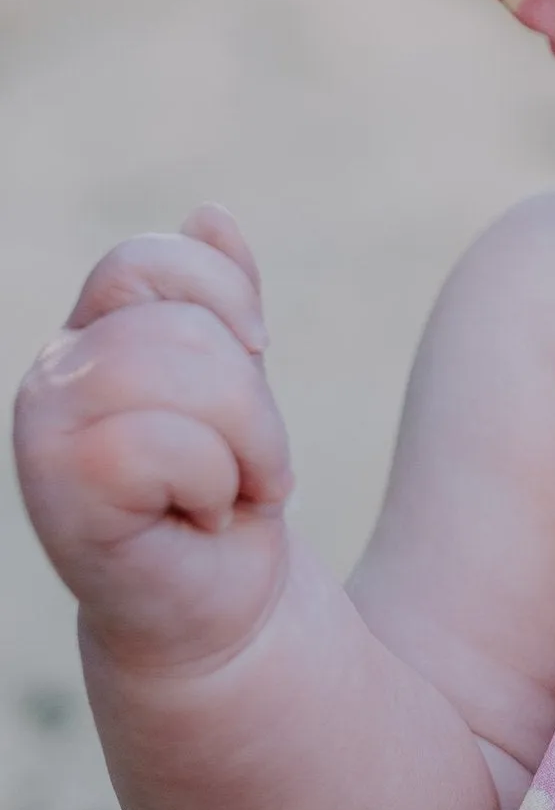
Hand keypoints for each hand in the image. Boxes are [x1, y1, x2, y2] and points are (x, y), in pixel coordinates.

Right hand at [13, 206, 294, 673]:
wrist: (222, 596)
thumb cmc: (228, 480)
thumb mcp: (238, 374)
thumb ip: (220, 298)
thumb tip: (209, 214)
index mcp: (92, 331)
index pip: (146, 260)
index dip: (223, 301)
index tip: (255, 357)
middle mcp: (54, 372)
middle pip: (176, 324)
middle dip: (248, 395)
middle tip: (246, 457)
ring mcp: (46, 431)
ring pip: (174, 371)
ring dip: (244, 439)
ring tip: (229, 486)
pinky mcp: (61, 495)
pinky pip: (163, 444)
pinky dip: (215, 482)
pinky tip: (201, 517)